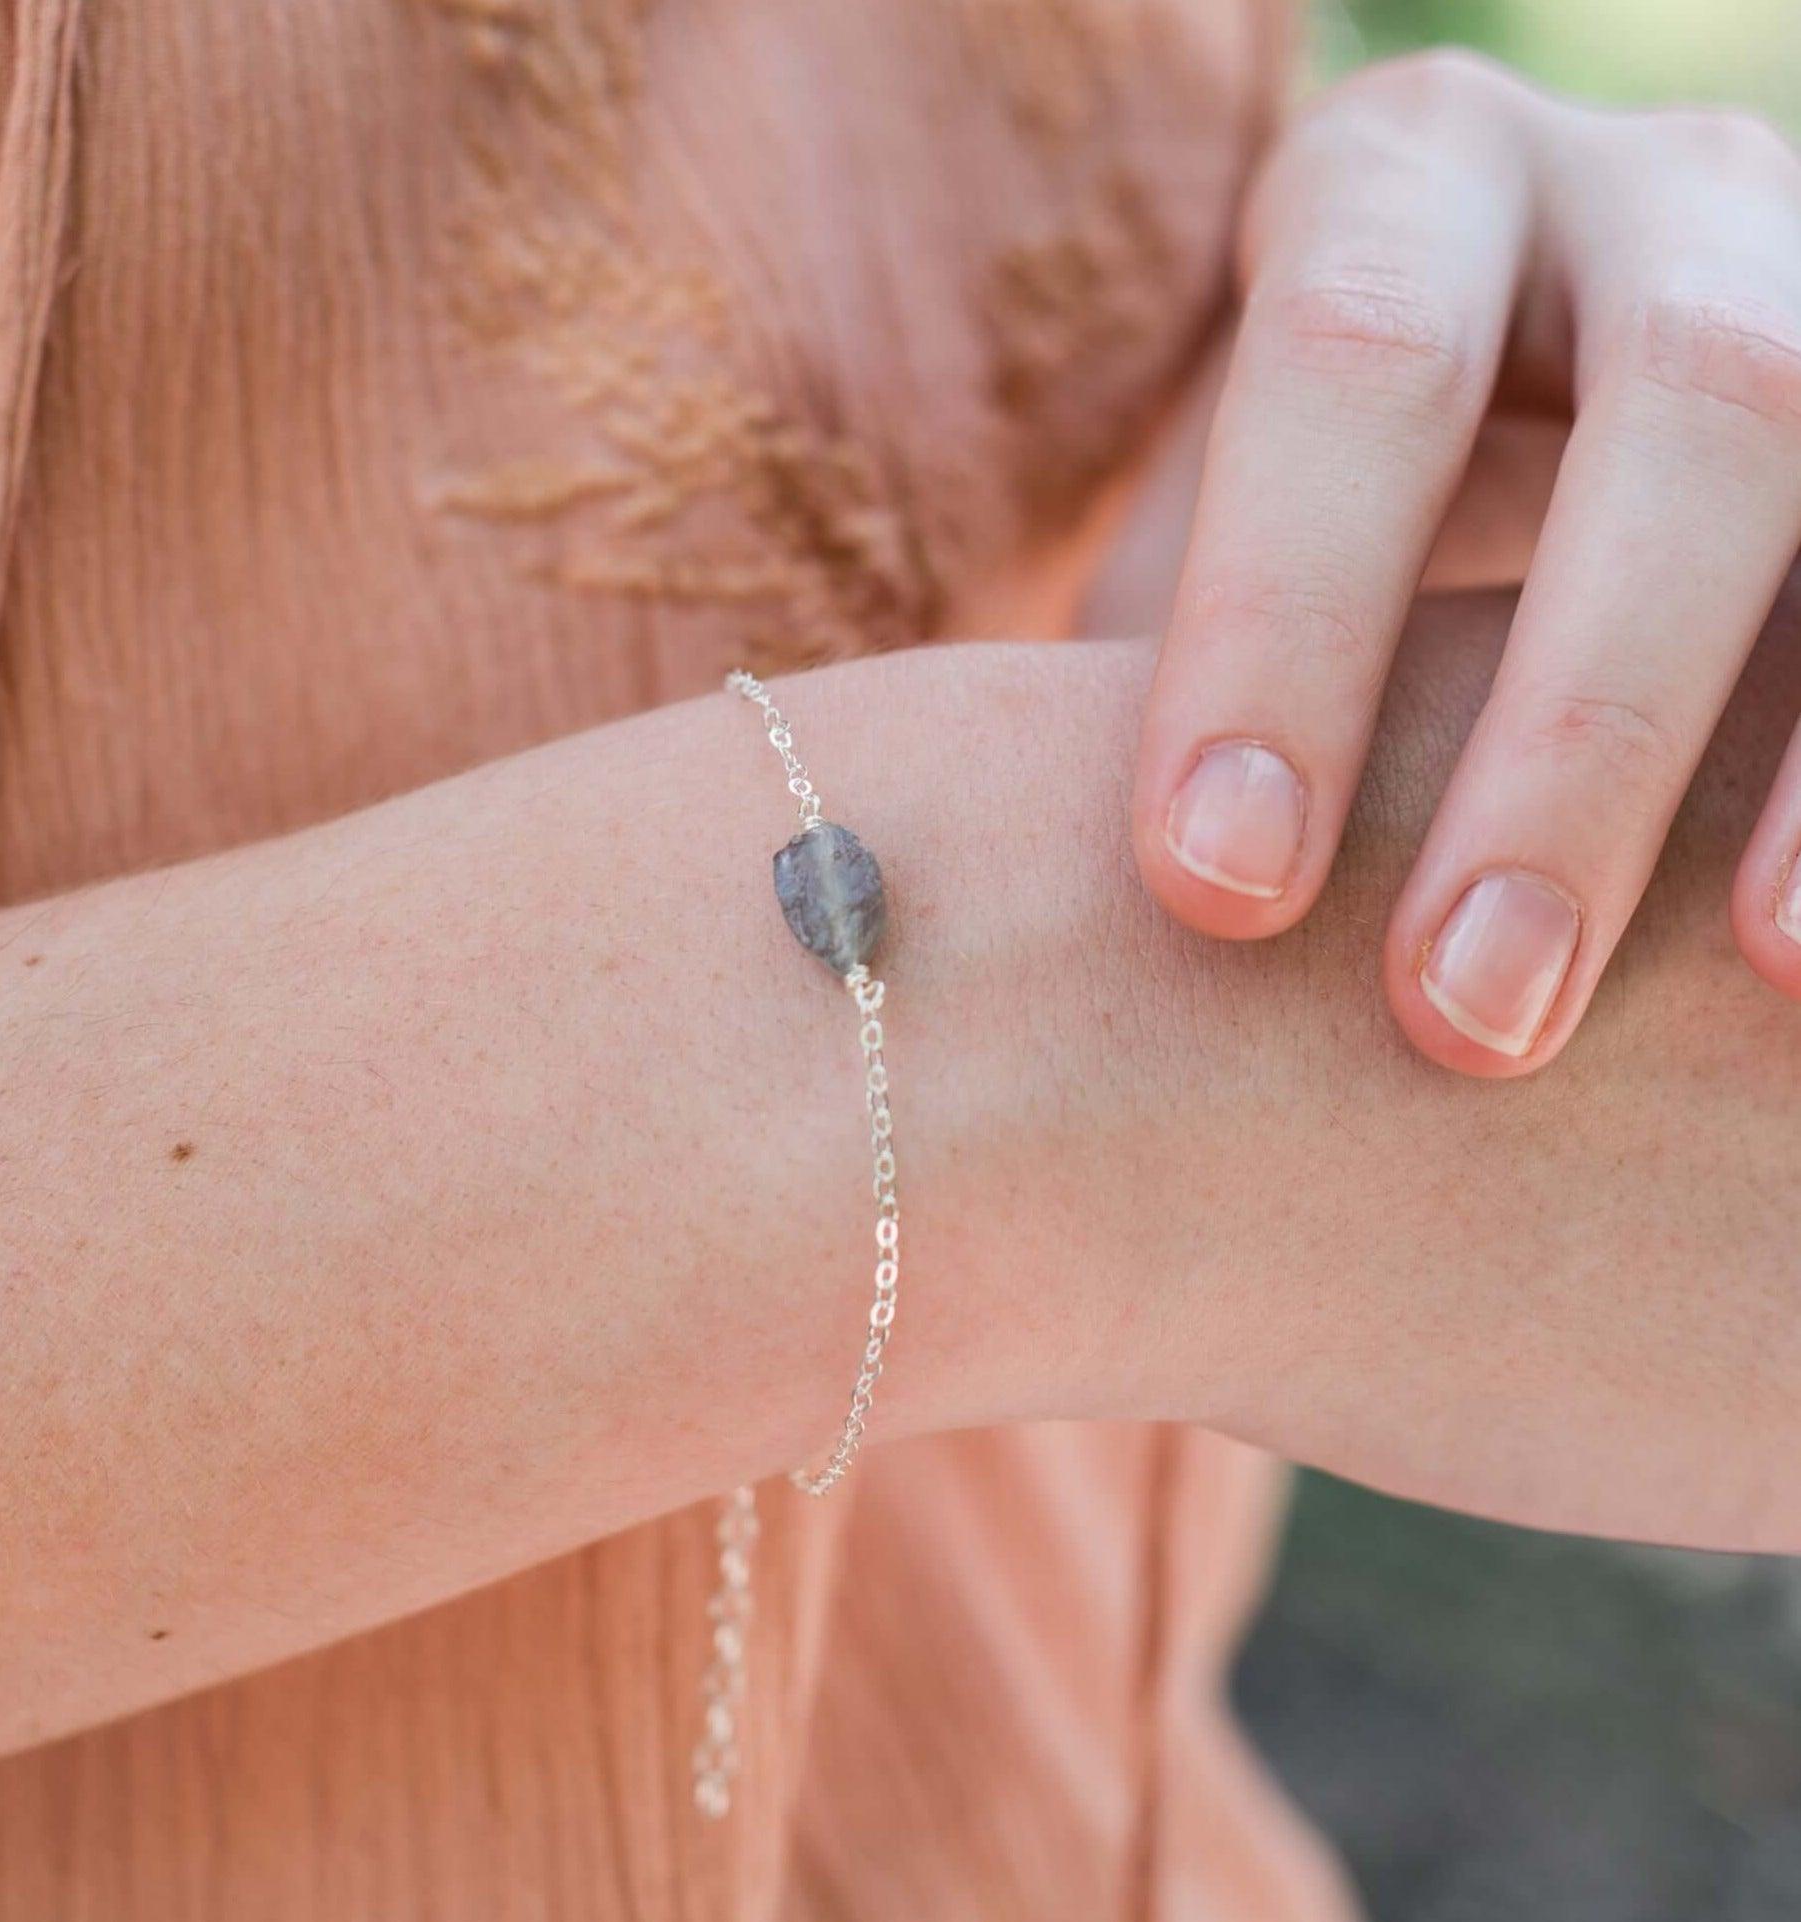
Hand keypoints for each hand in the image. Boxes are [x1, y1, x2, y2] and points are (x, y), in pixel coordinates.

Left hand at [1127, 51, 1800, 1075]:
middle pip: (1688, 405)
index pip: (1350, 358)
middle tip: (1463, 1014)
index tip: (1214, 893)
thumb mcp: (1203, 558)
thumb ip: (1115, 688)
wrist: (1492, 461)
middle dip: (1577, 727)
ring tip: (1751, 980)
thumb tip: (920, 902)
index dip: (1288, 621)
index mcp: (1397, 190)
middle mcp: (1647, 199)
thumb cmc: (1292, 554)